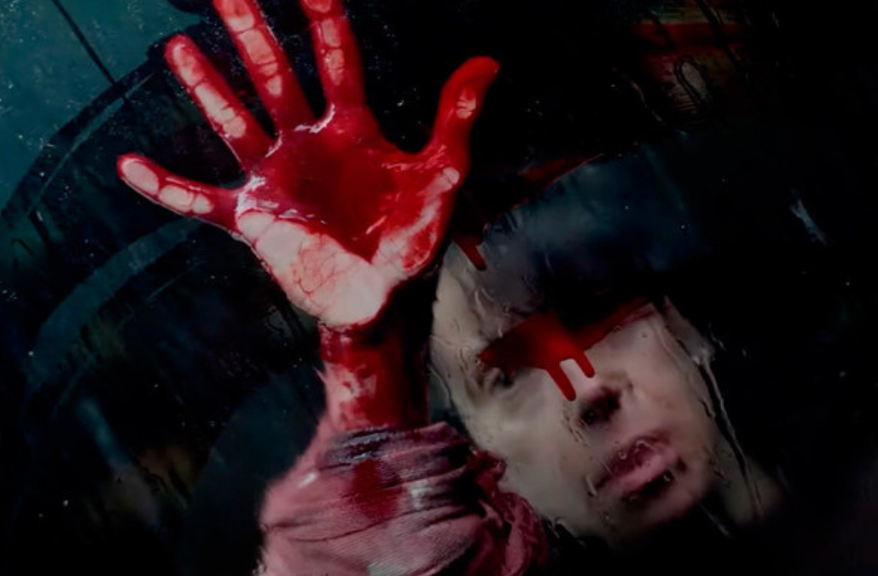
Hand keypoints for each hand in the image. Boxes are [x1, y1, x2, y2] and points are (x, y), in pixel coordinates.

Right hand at [118, 0, 497, 329]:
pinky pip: (199, 199)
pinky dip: (164, 186)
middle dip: (251, 32)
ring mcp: (277, 179)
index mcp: (353, 129)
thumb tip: (488, 62)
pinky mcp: (254, 220)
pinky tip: (128, 164)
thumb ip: (455, 119)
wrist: (383, 302)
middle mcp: (309, 144)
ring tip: (178, 47)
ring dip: (208, 88)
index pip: (334, 60)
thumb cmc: (414, 241)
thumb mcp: (441, 175)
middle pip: (273, 76)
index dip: (321, 19)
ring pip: (234, 122)